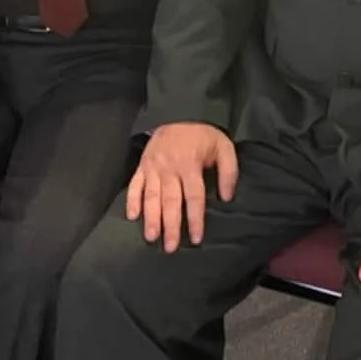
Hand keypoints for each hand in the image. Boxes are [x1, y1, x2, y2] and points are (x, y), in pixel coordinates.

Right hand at [126, 123, 236, 251]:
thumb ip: (228, 172)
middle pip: (170, 202)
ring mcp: (153, 168)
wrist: (179, 111)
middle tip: (170, 248)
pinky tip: (132, 216)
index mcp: (190, 165)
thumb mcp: (224, 147)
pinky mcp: (142, 165)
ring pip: (151, 197)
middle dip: (171, 226)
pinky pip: (135, 185)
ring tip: (151, 237)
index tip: (196, 238)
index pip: (193, 197)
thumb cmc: (203, 133)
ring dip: (151, 218)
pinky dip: (132, 200)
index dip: (195, 219)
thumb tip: (226, 197)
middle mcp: (169, 169)